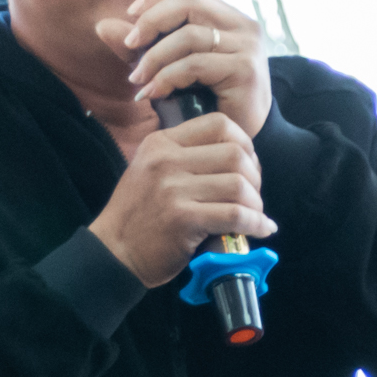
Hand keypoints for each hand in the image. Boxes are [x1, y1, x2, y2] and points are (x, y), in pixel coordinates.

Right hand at [88, 109, 277, 287]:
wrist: (114, 251)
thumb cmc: (138, 214)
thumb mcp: (151, 170)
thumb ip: (184, 157)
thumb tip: (237, 157)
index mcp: (161, 142)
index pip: (218, 124)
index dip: (244, 143)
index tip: (249, 165)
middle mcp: (166, 160)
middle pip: (235, 154)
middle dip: (255, 177)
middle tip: (253, 195)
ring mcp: (173, 189)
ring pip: (238, 185)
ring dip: (256, 204)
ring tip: (255, 215)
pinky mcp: (183, 219)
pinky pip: (234, 215)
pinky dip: (255, 224)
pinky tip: (262, 230)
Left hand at [100, 0, 271, 138]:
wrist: (235, 140)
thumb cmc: (202, 101)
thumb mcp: (167, 67)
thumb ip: (141, 46)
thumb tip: (101, 25)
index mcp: (227, 17)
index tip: (130, 16)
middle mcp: (243, 25)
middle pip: (189, 1)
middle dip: (151, 21)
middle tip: (130, 45)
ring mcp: (247, 46)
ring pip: (189, 35)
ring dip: (154, 57)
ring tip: (137, 80)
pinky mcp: (245, 70)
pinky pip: (195, 64)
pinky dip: (167, 77)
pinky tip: (153, 93)